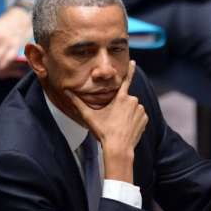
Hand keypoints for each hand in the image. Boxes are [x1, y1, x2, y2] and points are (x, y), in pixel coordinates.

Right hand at [66, 61, 147, 182]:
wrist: (119, 148)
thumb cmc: (103, 132)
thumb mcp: (89, 116)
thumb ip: (77, 102)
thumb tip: (66, 91)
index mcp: (121, 98)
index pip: (126, 80)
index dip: (130, 70)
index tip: (133, 62)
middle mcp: (133, 101)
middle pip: (126, 99)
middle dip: (120, 106)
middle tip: (113, 119)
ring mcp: (141, 110)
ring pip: (133, 108)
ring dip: (127, 113)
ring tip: (119, 125)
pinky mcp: (145, 119)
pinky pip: (139, 116)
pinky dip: (134, 120)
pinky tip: (127, 127)